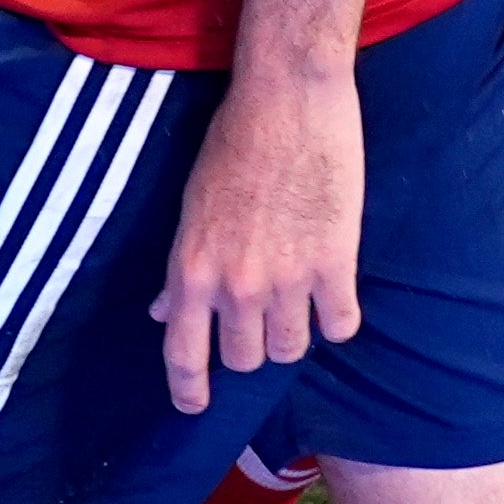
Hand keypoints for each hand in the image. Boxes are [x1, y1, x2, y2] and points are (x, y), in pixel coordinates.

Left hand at [149, 65, 364, 414]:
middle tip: (262, 318)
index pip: (183, 357)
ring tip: (301, 302)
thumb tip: (162, 310)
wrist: (289, 97)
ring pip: (292, 348)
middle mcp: (236, 286)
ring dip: (295, 332)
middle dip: (252, 345)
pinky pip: (341, 325)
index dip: (189, 391)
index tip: (195, 406)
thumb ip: (182, 267)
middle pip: (245, 359)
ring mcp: (288, 279)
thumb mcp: (191, 206)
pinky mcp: (336, 263)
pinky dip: (338, 316)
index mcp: (192, 271)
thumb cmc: (233, 140)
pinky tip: (335, 294)